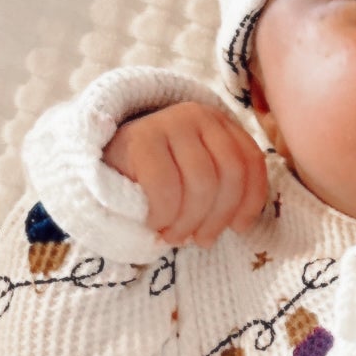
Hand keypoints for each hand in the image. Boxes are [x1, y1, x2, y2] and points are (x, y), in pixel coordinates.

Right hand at [101, 101, 269, 244]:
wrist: (104, 165)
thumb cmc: (158, 180)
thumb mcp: (199, 177)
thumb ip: (224, 187)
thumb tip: (242, 224)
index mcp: (221, 124)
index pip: (251, 161)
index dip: (250, 201)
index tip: (237, 228)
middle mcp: (199, 115)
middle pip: (230, 174)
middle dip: (218, 217)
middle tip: (201, 239)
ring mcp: (169, 122)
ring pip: (202, 183)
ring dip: (190, 221)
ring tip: (175, 236)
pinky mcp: (140, 138)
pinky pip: (167, 187)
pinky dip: (165, 215)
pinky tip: (155, 223)